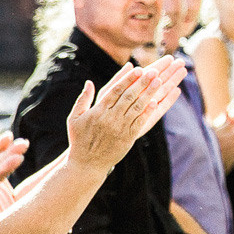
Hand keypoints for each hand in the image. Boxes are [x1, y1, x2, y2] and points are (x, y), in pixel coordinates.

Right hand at [66, 58, 185, 171]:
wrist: (87, 164)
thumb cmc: (80, 139)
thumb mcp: (75, 118)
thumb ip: (83, 99)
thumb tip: (89, 82)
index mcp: (98, 111)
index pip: (115, 91)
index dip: (127, 79)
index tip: (138, 69)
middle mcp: (110, 118)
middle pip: (129, 96)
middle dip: (142, 83)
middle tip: (154, 71)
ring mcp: (120, 128)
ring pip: (137, 107)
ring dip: (148, 94)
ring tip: (159, 82)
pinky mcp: (128, 138)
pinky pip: (140, 122)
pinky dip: (148, 112)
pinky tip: (156, 102)